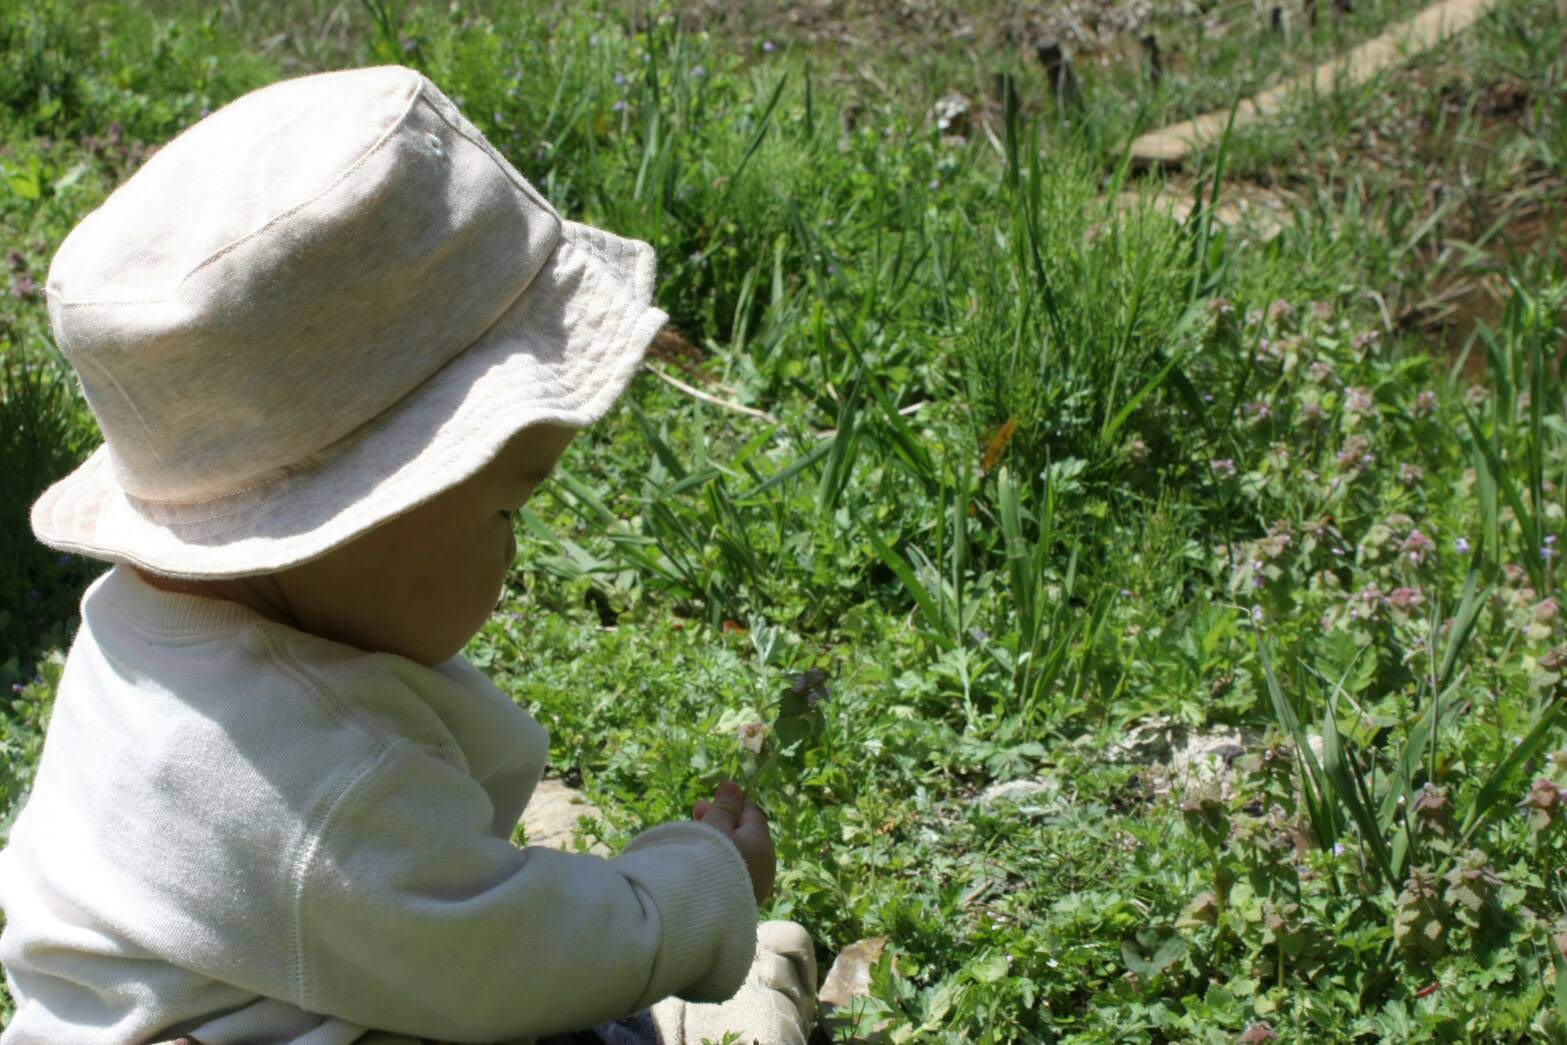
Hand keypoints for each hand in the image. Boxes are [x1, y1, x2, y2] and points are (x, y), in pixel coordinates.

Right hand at [693, 779, 774, 904]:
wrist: (697, 912)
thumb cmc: (707, 861)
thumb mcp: (714, 827)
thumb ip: (725, 807)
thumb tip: (735, 784)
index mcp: (763, 845)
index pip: (752, 814)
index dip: (730, 805)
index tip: (704, 805)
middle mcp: (765, 867)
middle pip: (746, 837)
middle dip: (721, 824)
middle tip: (694, 817)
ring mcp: (755, 888)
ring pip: (739, 858)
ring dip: (719, 846)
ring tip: (693, 841)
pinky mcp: (742, 905)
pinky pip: (734, 876)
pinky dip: (721, 867)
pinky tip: (701, 866)